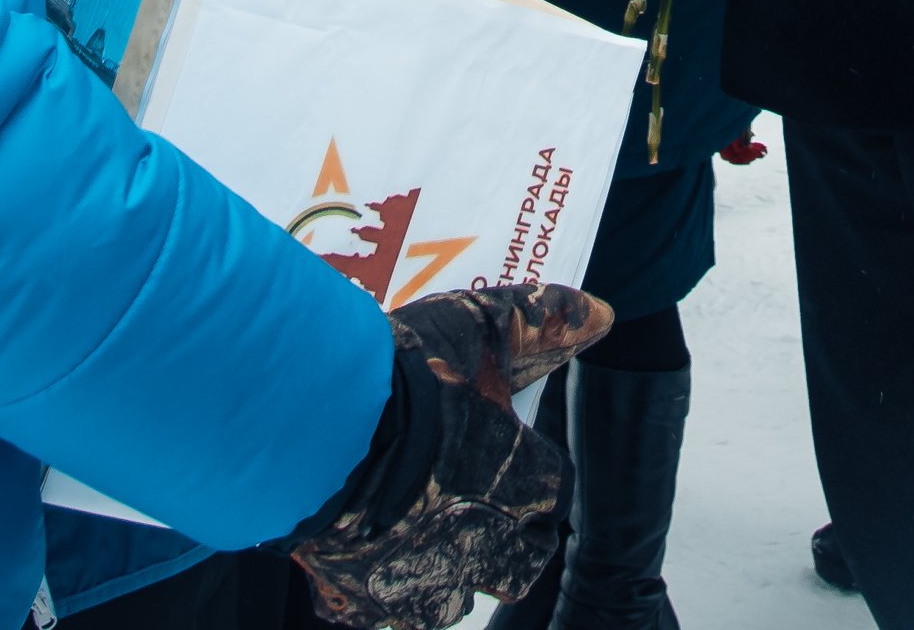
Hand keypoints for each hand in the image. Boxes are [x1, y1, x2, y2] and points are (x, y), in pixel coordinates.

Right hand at [287, 281, 606, 626]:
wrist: (309, 428)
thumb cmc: (400, 372)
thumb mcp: (475, 326)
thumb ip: (540, 320)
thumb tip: (604, 314)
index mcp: (522, 483)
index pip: (551, 496)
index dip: (531, 479)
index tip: (507, 463)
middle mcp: (486, 543)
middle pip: (518, 564)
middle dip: (502, 543)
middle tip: (465, 507)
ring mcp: (425, 581)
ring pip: (451, 597)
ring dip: (442, 570)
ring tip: (410, 530)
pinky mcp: (363, 604)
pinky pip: (381, 610)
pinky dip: (374, 588)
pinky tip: (357, 548)